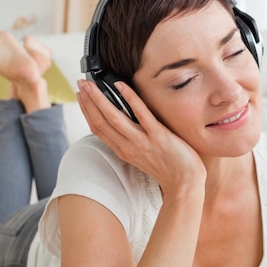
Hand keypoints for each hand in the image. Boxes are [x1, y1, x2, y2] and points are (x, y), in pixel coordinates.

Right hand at [77, 79, 205, 191]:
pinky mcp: (158, 136)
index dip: (87, 111)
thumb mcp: (143, 157)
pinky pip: (141, 114)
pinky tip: (120, 85)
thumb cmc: (169, 169)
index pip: (98, 129)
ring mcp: (142, 142)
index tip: (81, 96)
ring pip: (114, 117)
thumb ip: (132, 142)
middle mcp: (129, 147)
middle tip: (80, 83)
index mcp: (124, 151)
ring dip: (99, 99)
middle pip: (100, 122)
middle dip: (88, 101)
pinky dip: (129, 98)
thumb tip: (126, 124)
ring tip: (90, 83)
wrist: (185, 184)